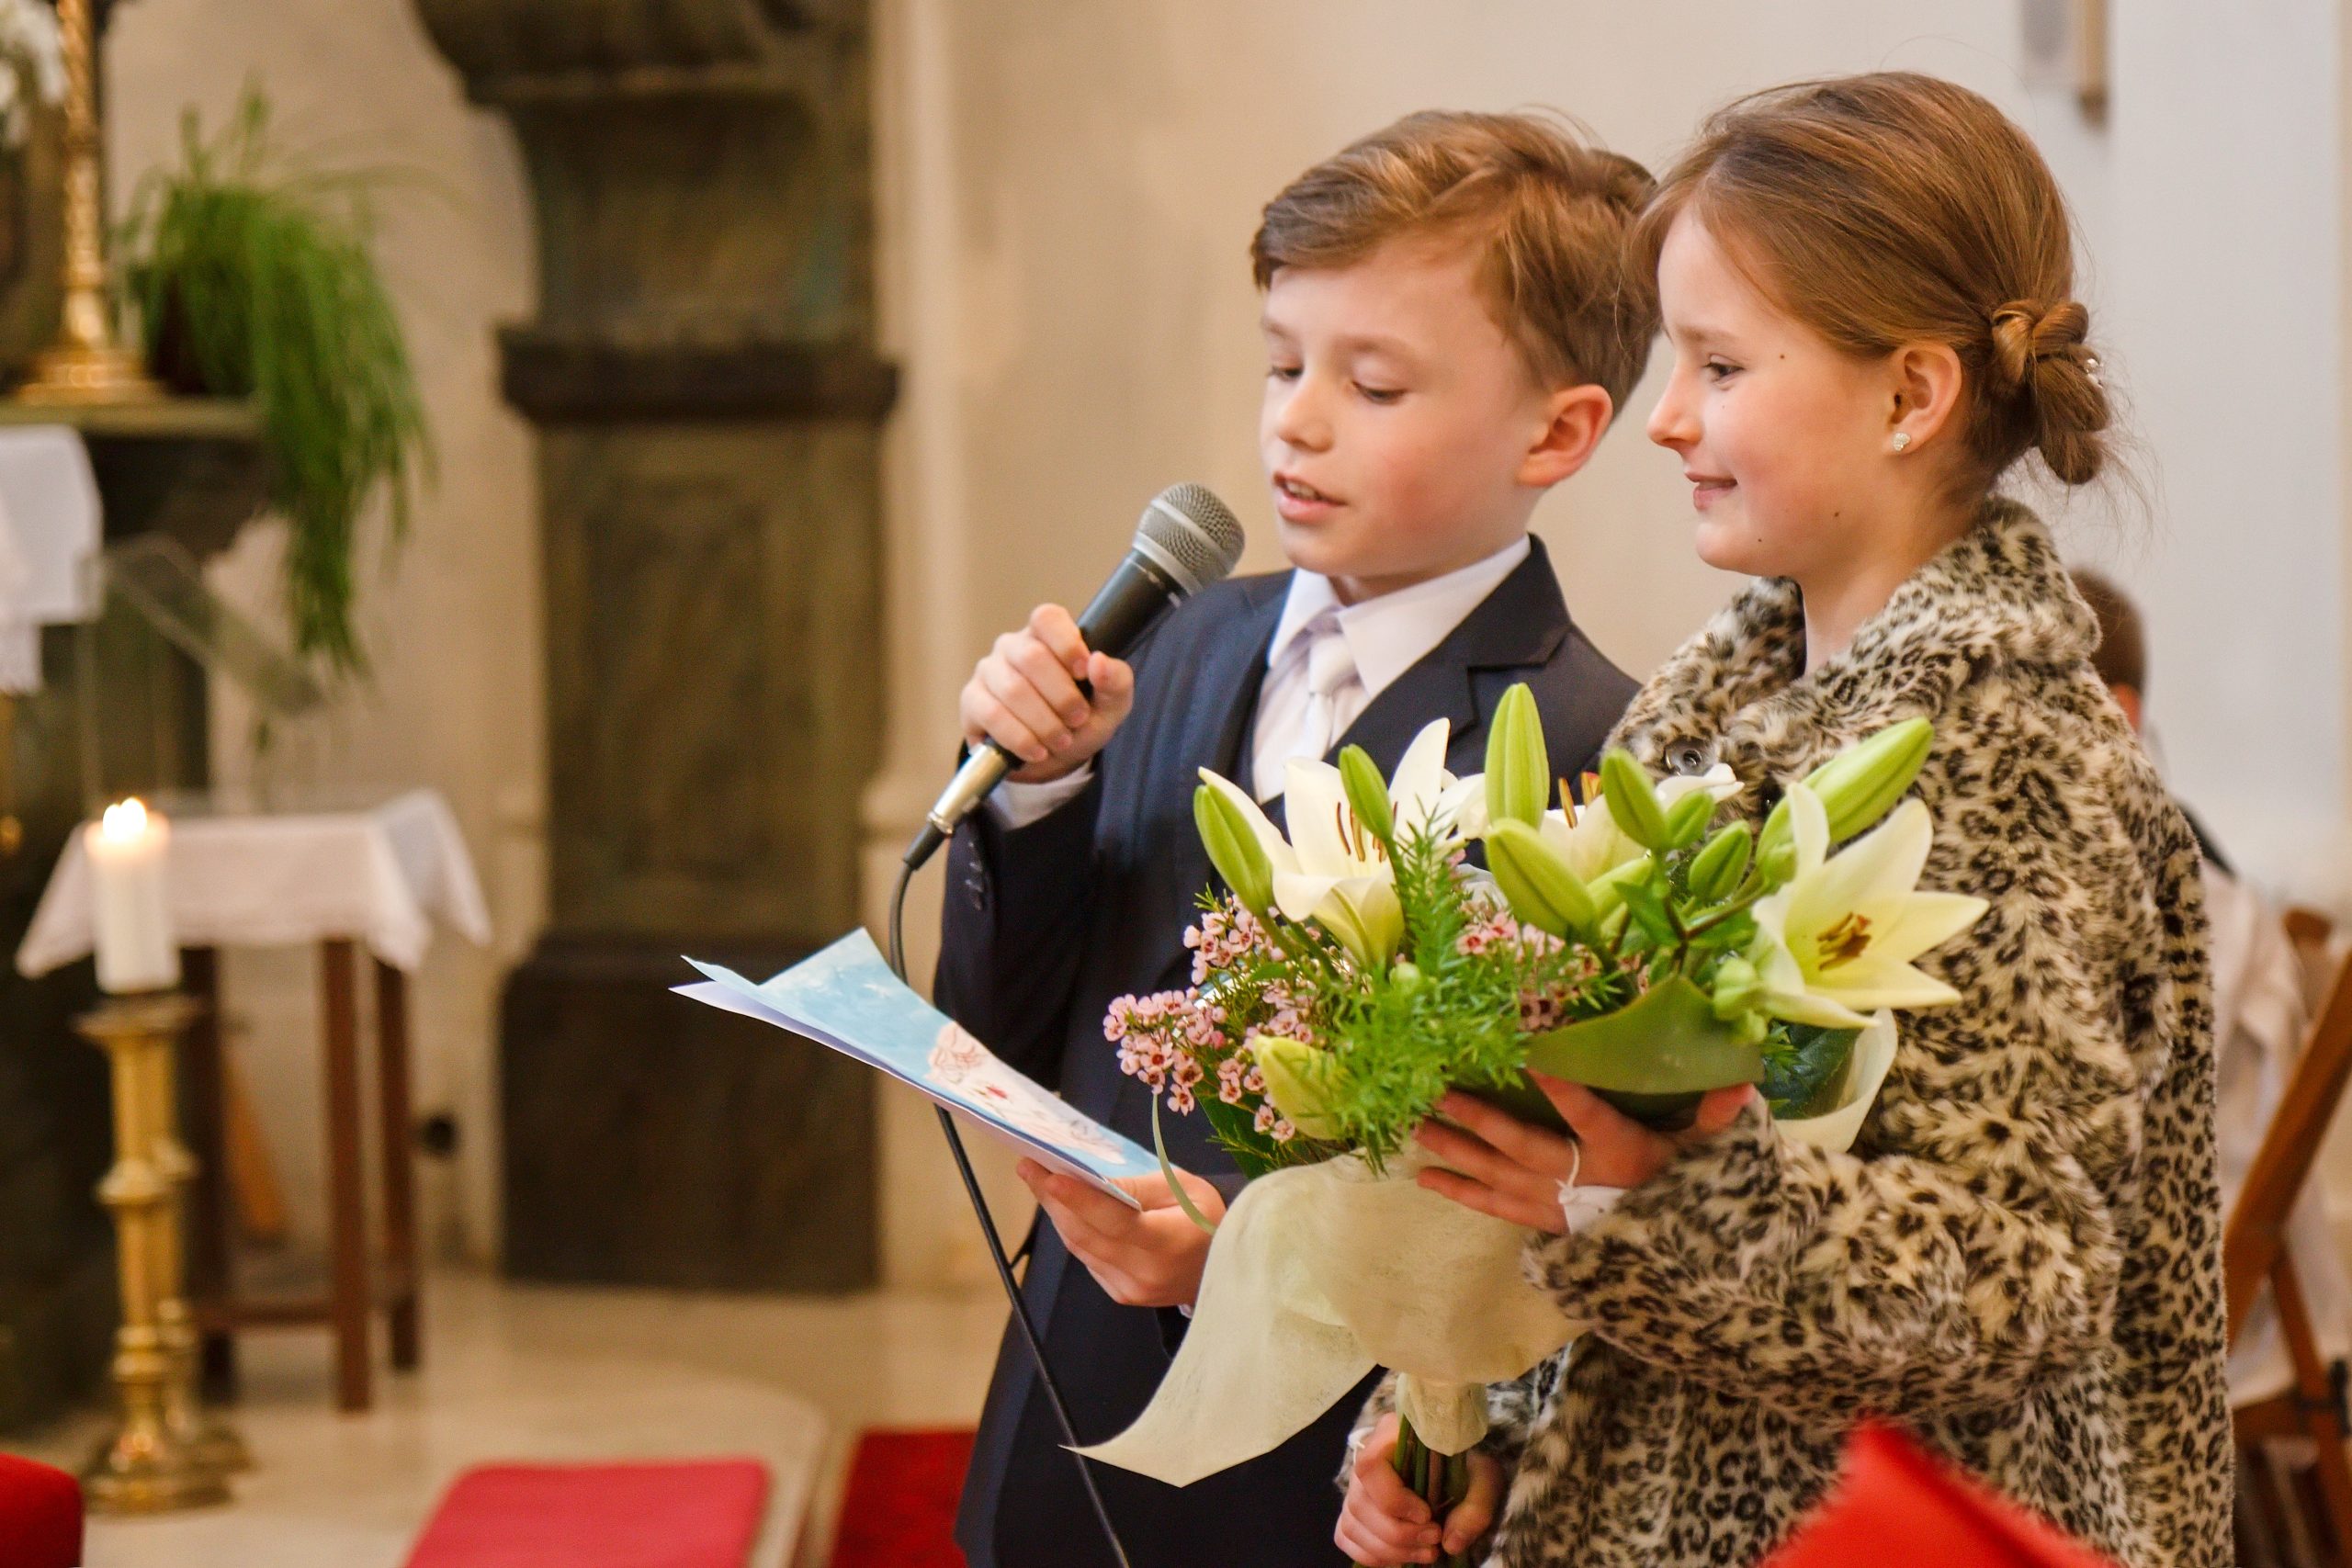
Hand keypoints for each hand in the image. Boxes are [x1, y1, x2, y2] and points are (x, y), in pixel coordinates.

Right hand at [959, 604, 1136, 782]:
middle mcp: (1013, 646)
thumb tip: (1098, 662)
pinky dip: (1019, 737)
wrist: (1053, 759)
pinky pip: (992, 714)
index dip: (1066, 643)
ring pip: (1013, 689)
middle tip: (1077, 719)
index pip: (1047, 618)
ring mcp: (988, 672)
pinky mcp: (972, 701)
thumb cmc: (1081, 719)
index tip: (1083, 672)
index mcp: (1047, 636)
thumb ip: (1115, 681)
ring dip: (1043, 722)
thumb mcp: (1111, 704)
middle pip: (1032, 657)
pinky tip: (1037, 751)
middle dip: (1061, 696)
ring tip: (1061, 740)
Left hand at [1016, 1159, 1223, 1307]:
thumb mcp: (1183, 1188)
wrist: (1223, 1266)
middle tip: (1029, 1166)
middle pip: (1086, 1235)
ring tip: (1038, 1179)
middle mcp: (1145, 1273)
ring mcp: (1130, 1289)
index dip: (1079, 1198)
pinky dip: (1073, 1229)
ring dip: (1057, 1212)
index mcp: (1169, 1244)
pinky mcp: (1120, 1294)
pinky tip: (1063, 1206)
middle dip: (1052, 1198)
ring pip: (1080, 1246)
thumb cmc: (1207, 1217)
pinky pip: (1088, 1257)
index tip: (1048, 1175)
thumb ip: (1138, 1186)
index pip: (1116, 1221)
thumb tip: (1092, 1178)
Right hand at [1336, 1413, 1501, 1564]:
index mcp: (1392, 1435)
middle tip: (1434, 1542)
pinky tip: (1401, 1558)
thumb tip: (1450, 1543)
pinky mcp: (1355, 1509)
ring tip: (1426, 1554)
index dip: (1393, 1498)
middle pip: (1361, 1503)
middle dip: (1398, 1534)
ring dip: (1388, 1550)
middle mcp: (1367, 1457)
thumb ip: (1475, 1507)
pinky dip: (1371, 1554)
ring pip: (1352, 1523)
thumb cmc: (1469, 1466)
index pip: (1371, 1467)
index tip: (1426, 1515)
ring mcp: (1357, 1484)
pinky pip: (1346, 1536)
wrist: (1461, 1469)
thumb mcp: (1485, 1478)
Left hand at [1412, 1074, 1756, 1233]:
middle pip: (1522, 1146)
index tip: (1531, 1061)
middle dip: (1479, 1117)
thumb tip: (1740, 1078)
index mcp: (1621, 1153)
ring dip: (1455, 1148)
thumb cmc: (1688, 1189)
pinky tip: (1423, 1176)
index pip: (1589, 1117)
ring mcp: (1555, 1205)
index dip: (1562, 1090)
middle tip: (1438, 1088)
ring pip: (1496, 1174)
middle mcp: (1581, 1180)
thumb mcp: (1708, 1153)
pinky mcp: (1542, 1223)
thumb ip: (1718, 1115)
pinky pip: (1493, 1207)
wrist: (1681, 1263)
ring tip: (1413, 1123)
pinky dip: (1459, 1192)